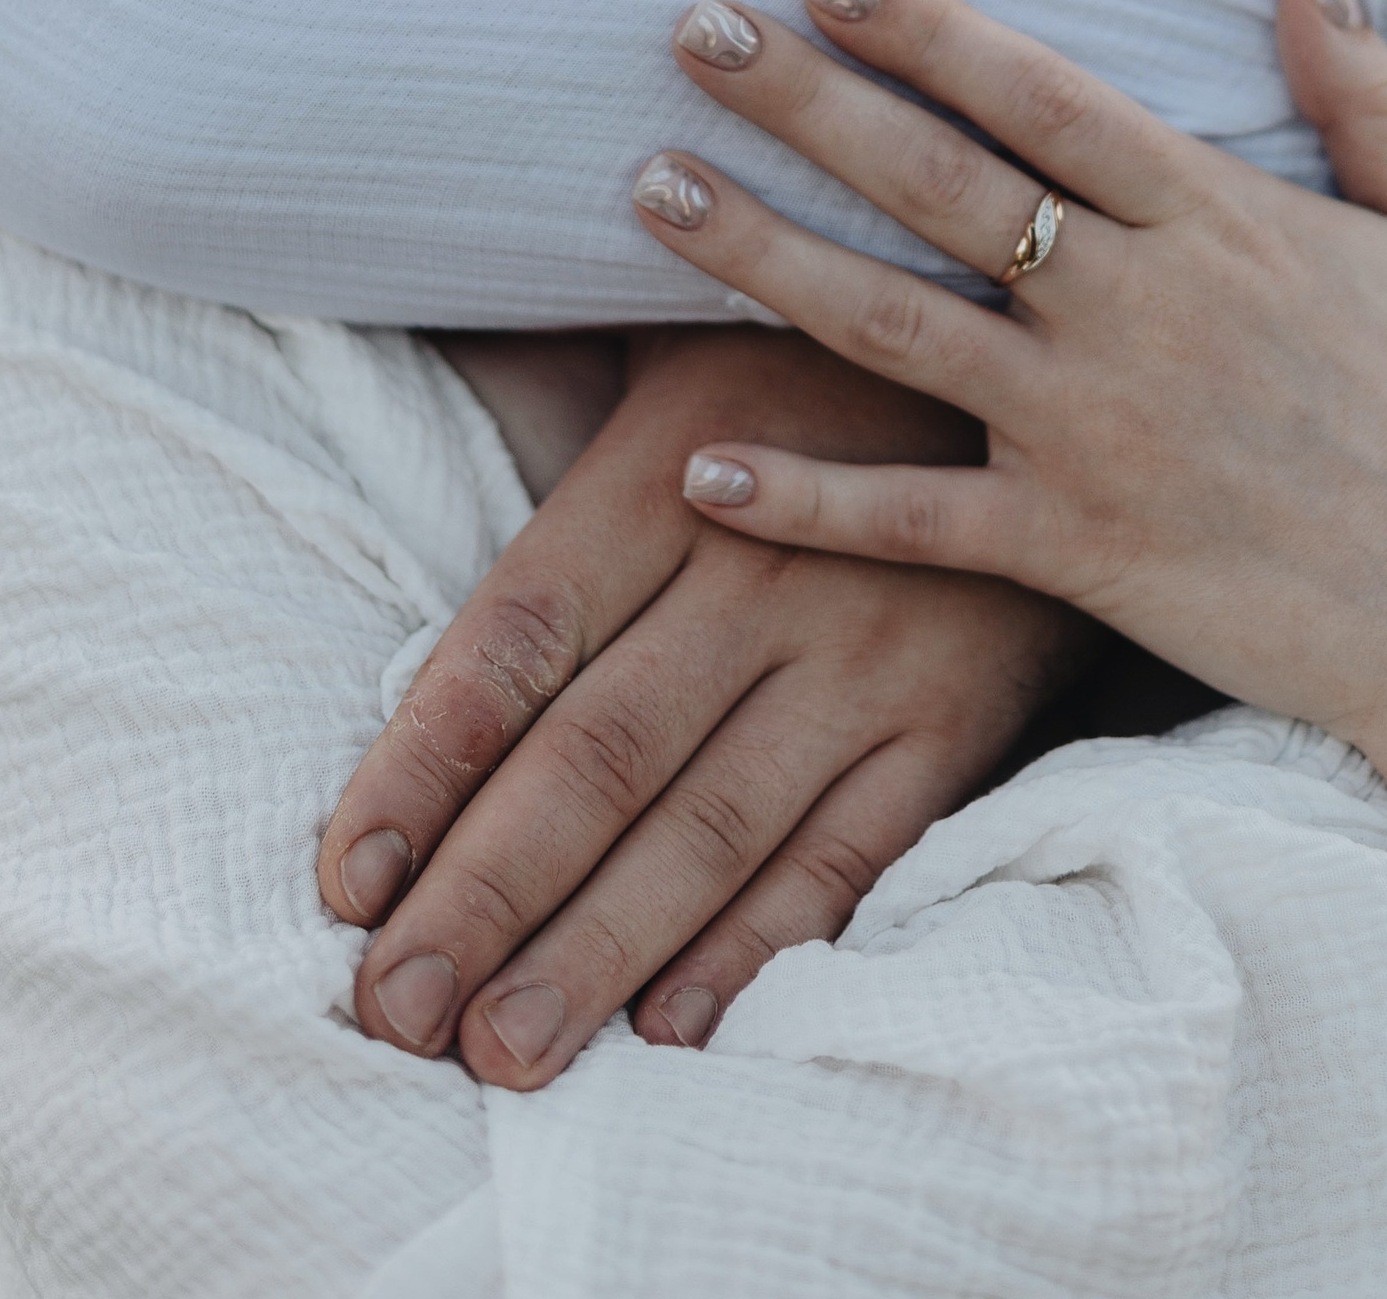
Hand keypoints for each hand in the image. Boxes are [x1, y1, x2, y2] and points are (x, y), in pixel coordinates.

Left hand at [319, 325, 1089, 1086]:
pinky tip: (675, 1028)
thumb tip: (400, 346)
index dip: (424, 764)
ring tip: (504, 1056)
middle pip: (598, 754)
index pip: (519, 637)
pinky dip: (761, 945)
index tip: (345, 883)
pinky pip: (849, 851)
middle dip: (485, 896)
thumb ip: (544, 379)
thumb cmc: (803, 357)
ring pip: (712, 825)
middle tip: (394, 1014)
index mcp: (668, 467)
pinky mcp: (951, 719)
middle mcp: (760, 566)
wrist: (1040, 358)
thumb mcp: (671, 331)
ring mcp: (864, 652)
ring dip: (600, 951)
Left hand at [635, 0, 1386, 1132]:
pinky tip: (695, 468)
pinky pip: (910, 520)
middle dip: (802, 96)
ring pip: (888, 323)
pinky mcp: (1074, 550)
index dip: (924, 23)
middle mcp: (1133, 304)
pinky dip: (802, 497)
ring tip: (647, 187)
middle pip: (934, 179)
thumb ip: (1368, 95)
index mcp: (1216, 217)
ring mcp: (1092, 427)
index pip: (1038, 93)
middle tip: (689, 26)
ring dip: (758, 251)